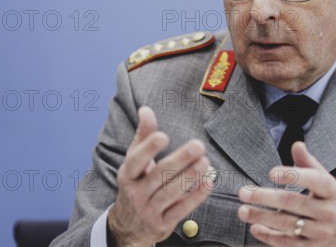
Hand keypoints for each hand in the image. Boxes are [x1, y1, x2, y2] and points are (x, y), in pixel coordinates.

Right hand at [108, 106, 212, 246]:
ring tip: (205, 162)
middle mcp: (135, 193)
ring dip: (190, 177)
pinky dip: (196, 196)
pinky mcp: (162, 224)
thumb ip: (143, 136)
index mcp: (127, 175)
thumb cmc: (137, 184)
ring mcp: (148, 210)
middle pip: (159, 175)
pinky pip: (181, 210)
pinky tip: (208, 182)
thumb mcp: (134, 162)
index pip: (135, 161)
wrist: (128, 227)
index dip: (148, 149)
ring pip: (171, 193)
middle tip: (199, 145)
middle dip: (180, 160)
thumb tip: (146, 109)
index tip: (163, 136)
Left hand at [237, 142, 335, 245]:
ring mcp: (320, 232)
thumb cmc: (330, 201)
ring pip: (287, 224)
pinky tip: (255, 228)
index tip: (271, 173)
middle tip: (244, 192)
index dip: (291, 176)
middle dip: (265, 197)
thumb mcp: (325, 181)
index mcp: (331, 190)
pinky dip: (269, 236)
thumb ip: (308, 163)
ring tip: (243, 211)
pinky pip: (287, 243)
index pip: (313, 180)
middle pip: (293, 202)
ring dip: (262, 217)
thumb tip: (296, 144)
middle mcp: (327, 212)